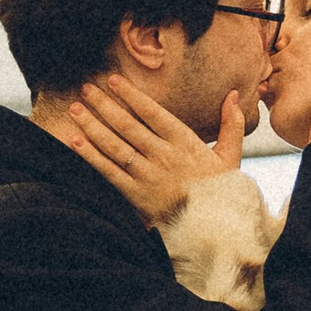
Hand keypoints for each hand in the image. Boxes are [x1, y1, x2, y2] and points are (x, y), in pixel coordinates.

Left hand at [69, 77, 241, 223]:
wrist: (214, 230)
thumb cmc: (220, 191)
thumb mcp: (231, 157)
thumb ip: (231, 124)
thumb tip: (235, 95)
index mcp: (185, 142)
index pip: (152, 112)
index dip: (132, 95)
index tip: (114, 80)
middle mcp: (164, 156)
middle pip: (127, 125)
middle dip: (104, 105)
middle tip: (86, 88)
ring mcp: (148, 176)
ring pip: (115, 146)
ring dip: (92, 126)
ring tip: (75, 109)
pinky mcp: (136, 195)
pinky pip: (109, 172)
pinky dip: (91, 156)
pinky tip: (75, 141)